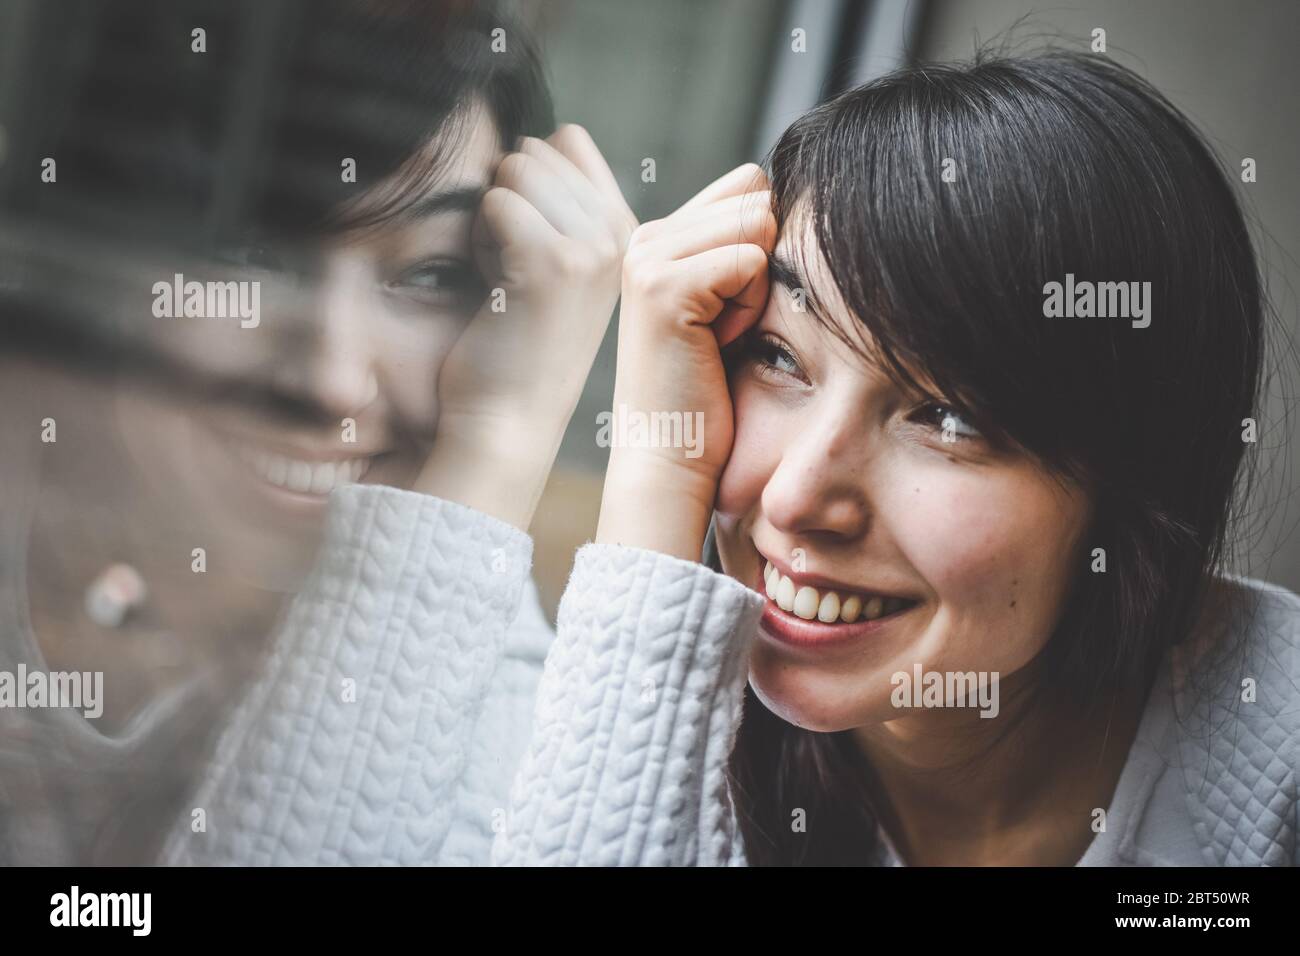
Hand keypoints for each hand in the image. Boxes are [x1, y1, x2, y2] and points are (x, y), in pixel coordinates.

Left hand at [416, 125, 635, 528]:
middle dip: (506, 197)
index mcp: (626, 231)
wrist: (506, 420)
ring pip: (515, 170)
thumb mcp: (553, 263)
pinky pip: (496, 203)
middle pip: (536, 150)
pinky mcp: (555, 263)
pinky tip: (496, 287)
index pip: (568, 140)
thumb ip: (559, 202)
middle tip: (514, 267)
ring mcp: (593, 248)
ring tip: (507, 277)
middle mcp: (621, 236)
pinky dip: (479, 241)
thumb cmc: (514, 342)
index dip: (527, 180)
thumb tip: (536, 136)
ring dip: (490, 218)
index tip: (530, 246)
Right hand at [596, 163, 775, 559]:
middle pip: (754, 194)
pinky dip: (749, 308)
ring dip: (756, 287)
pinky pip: (749, 262)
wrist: (670, 456)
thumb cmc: (709, 391)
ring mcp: (648, 258)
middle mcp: (644, 237)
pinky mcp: (663, 286)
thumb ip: (738, 247)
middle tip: (726, 324)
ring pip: (755, 224)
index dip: (763, 244)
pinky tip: (717, 344)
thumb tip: (781, 194)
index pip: (747, 184)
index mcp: (658, 238)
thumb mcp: (724, 306)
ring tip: (719, 334)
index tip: (730, 308)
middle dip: (761, 260)